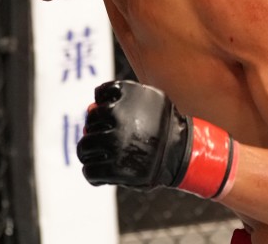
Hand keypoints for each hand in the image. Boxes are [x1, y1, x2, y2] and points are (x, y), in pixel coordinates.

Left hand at [77, 80, 237, 198]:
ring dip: (88, 152)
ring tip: (100, 156)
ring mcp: (116, 142)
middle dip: (94, 130)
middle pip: (90, 121)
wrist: (182, 153)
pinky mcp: (116, 168)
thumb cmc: (161, 127)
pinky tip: (99, 172)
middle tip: (106, 139)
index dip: (103, 105)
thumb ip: (118, 101)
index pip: (100, 94)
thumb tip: (89, 109)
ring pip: (84, 147)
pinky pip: (89, 171)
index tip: (114, 116)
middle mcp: (119, 115)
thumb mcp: (148, 102)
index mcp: (127, 94)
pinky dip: (91, 173)